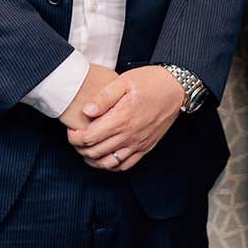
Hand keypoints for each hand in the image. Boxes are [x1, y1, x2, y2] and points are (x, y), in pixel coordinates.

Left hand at [66, 65, 182, 170]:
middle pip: (95, 152)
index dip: (74, 137)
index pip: (89, 137)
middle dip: (79, 148)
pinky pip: (125, 166)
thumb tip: (86, 111)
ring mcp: (138, 144)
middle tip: (75, 138)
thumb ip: (103, 97)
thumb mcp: (124, 81)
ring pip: (108, 163)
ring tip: (86, 150)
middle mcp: (129, 135)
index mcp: (121, 118)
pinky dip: (111, 166)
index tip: (72, 129)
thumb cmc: (150, 82)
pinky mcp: (146, 147)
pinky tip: (104, 158)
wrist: (176, 89)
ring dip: (92, 160)